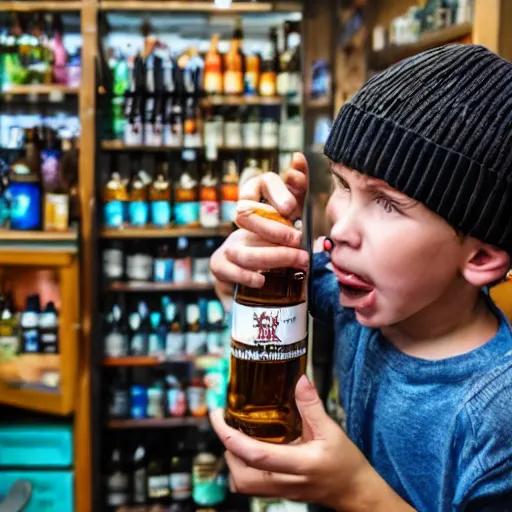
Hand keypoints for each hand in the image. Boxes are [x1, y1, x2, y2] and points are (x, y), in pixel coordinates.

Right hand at [210, 153, 309, 306]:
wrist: (262, 276)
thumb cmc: (279, 239)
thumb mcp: (292, 215)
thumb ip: (296, 189)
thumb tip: (297, 157)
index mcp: (257, 199)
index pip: (261, 182)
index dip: (276, 192)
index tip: (292, 208)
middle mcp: (240, 218)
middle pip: (247, 215)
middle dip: (275, 229)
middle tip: (299, 240)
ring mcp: (228, 242)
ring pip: (243, 249)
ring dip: (274, 257)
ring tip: (299, 261)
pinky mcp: (219, 264)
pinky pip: (230, 269)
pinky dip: (248, 276)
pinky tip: (263, 281)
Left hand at [210, 375, 378, 509]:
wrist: (354, 491)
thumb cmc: (345, 462)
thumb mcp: (331, 429)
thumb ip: (312, 405)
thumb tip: (300, 379)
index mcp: (299, 464)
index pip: (255, 455)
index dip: (229, 435)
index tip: (217, 415)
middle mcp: (285, 482)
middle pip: (241, 477)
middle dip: (228, 450)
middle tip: (227, 425)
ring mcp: (281, 490)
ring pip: (244, 485)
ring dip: (234, 460)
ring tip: (237, 435)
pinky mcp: (280, 492)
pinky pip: (253, 485)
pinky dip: (244, 467)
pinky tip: (251, 448)